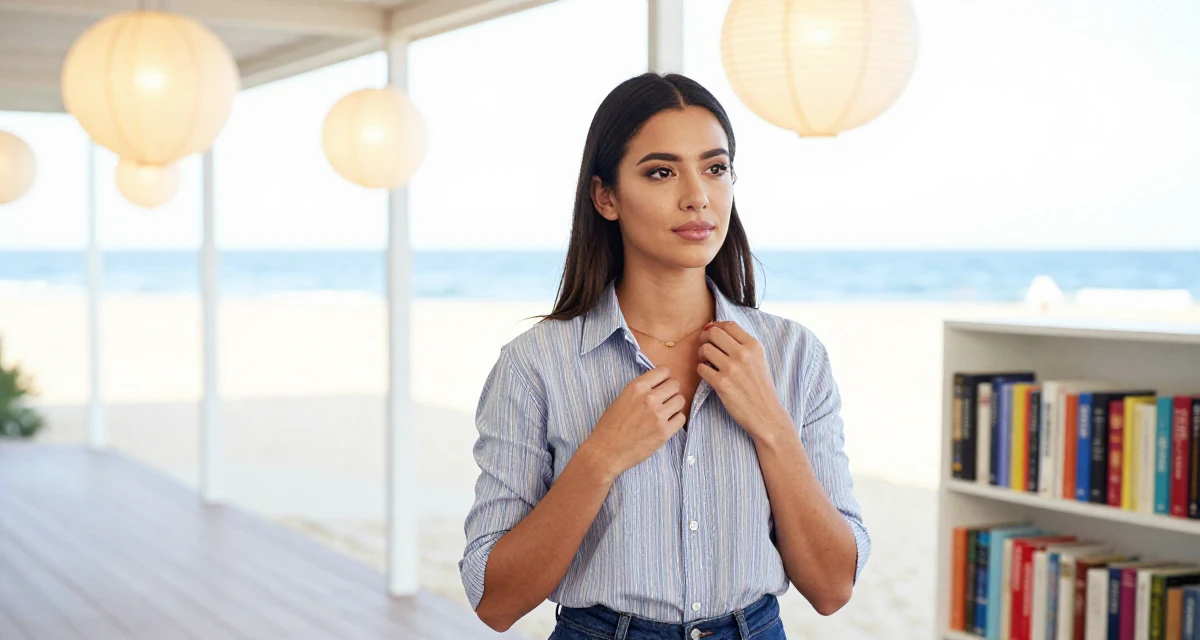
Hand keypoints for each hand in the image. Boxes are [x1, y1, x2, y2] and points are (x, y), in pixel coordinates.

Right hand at [581, 366, 686, 481]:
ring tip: (665, 413)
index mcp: (636, 387)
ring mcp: (658, 415)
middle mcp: (649, 398)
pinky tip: (666, 424)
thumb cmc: (610, 426)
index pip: (664, 371)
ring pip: (680, 400)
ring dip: (675, 405)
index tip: (662, 384)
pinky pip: (681, 418)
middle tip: (664, 400)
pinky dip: (676, 420)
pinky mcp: (664, 432)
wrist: (606, 452)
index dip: (665, 378)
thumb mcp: (621, 398)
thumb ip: (640, 390)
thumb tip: (658, 384)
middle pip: (675, 385)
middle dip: (671, 391)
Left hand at [698, 321, 791, 443]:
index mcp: (754, 346)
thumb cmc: (760, 387)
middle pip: (713, 333)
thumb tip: (713, 328)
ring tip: (708, 363)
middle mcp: (744, 354)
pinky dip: (702, 371)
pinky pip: (701, 368)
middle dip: (705, 339)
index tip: (712, 334)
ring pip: (705, 349)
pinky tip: (709, 375)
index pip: (729, 325)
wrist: (766, 414)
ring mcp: (732, 369)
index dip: (716, 327)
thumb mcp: (759, 360)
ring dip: (701, 355)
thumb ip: (741, 344)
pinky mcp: (722, 384)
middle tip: (706, 348)